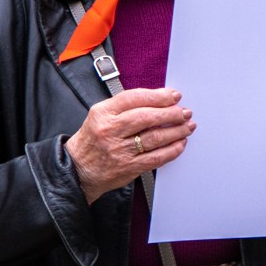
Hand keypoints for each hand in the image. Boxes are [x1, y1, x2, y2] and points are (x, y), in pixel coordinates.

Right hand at [66, 88, 193, 201]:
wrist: (77, 169)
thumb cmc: (92, 140)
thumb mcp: (100, 115)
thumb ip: (125, 107)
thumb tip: (159, 100)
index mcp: (103, 113)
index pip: (134, 98)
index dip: (158, 96)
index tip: (174, 96)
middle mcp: (110, 130)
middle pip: (147, 117)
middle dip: (171, 113)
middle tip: (185, 112)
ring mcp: (120, 150)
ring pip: (155, 137)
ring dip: (176, 131)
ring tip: (187, 126)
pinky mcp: (129, 167)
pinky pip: (156, 157)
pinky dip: (172, 150)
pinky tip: (180, 143)